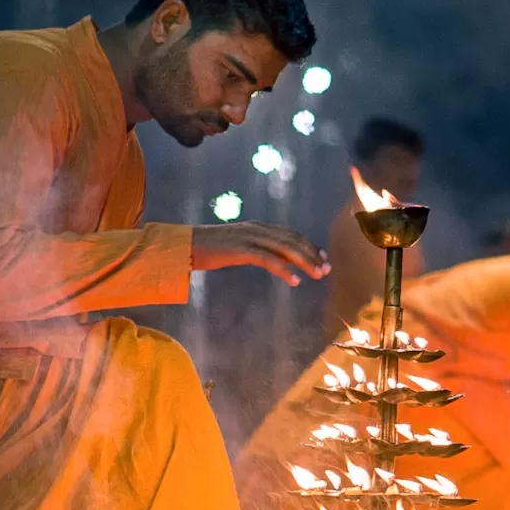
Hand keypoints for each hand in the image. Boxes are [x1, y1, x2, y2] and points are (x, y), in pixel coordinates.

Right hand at [191, 223, 330, 287]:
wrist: (182, 246)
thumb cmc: (207, 249)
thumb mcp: (235, 248)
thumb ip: (254, 249)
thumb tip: (272, 259)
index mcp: (256, 227)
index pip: (289, 234)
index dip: (308, 245)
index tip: (322, 257)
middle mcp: (256, 229)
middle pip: (292, 240)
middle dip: (312, 254)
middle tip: (327, 269)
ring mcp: (249, 237)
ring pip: (285, 248)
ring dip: (304, 262)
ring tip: (318, 275)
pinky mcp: (240, 249)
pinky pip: (268, 259)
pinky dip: (284, 270)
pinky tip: (295, 281)